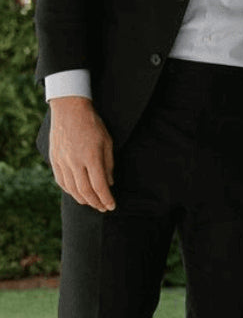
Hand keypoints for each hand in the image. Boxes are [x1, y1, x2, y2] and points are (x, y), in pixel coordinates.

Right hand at [49, 96, 115, 211]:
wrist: (69, 110)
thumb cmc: (93, 124)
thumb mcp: (107, 142)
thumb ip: (108, 165)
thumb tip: (109, 184)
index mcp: (91, 157)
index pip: (100, 186)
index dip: (106, 199)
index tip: (112, 206)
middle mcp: (75, 161)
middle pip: (85, 191)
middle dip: (96, 203)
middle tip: (103, 208)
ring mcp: (62, 161)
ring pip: (72, 189)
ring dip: (83, 199)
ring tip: (92, 203)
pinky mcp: (54, 160)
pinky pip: (61, 181)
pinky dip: (70, 191)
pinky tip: (77, 194)